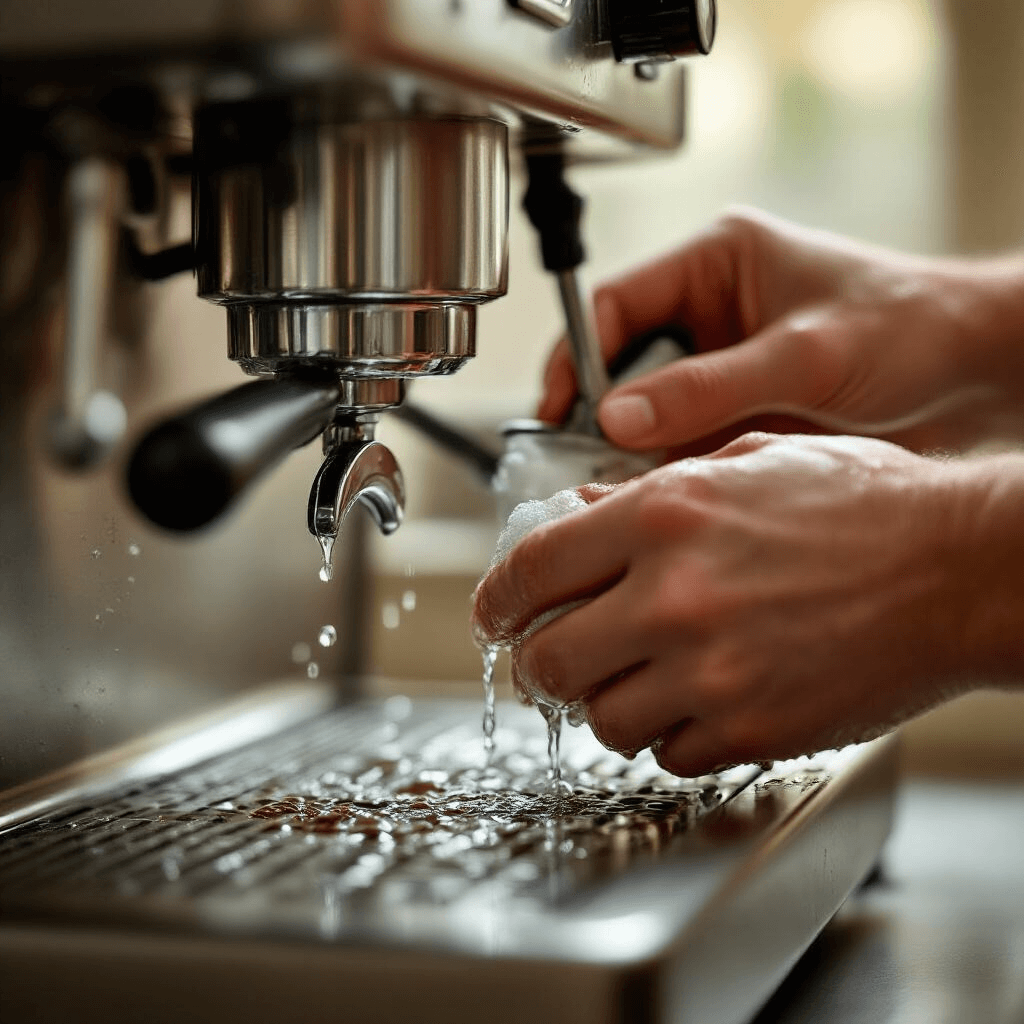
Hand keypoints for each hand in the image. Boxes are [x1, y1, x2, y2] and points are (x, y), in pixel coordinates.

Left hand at [473, 433, 1005, 775]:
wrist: (956, 570)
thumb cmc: (861, 506)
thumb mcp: (742, 463)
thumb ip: (645, 490)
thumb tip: (575, 515)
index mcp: (663, 516)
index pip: (530, 568)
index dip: (496, 598)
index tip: (494, 613)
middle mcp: (674, 596)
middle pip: (546, 659)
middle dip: (539, 661)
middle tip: (553, 655)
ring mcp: (711, 672)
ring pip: (600, 718)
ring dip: (607, 699)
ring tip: (639, 675)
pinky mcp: (750, 730)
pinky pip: (667, 753)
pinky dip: (668, 732)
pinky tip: (698, 697)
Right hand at [539, 210, 1023, 453]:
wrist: (981, 375)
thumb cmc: (912, 329)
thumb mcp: (805, 356)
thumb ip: (709, 387)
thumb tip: (617, 417)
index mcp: (716, 263)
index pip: (614, 304)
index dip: (576, 356)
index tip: (560, 410)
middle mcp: (711, 313)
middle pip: (622, 361)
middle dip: (602, 409)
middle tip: (586, 458)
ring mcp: (724, 367)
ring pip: (649, 408)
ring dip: (636, 445)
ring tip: (621, 485)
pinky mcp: (740, 412)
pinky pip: (683, 440)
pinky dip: (670, 468)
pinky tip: (666, 493)